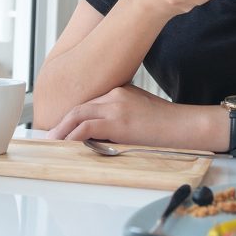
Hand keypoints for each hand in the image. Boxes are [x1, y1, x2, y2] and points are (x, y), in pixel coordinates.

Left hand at [46, 85, 178, 144]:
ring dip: (63, 129)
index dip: (73, 116)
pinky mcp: (118, 121)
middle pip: (80, 106)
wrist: (185, 125)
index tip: (63, 127)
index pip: (89, 103)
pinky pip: (87, 127)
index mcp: (120, 91)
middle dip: (62, 122)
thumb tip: (103, 134)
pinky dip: (73, 135)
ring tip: (52, 142)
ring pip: (79, 114)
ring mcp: (116, 106)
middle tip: (50, 135)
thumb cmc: (168, 124)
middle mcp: (115, 94)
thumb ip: (121, 116)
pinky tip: (67, 144)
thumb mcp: (141, 112)